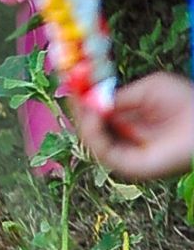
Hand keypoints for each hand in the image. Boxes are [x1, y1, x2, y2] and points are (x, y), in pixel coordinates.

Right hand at [68, 71, 193, 178]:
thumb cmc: (186, 103)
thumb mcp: (147, 91)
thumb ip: (119, 97)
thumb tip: (90, 98)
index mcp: (132, 125)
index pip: (99, 116)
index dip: (82, 100)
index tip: (69, 81)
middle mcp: (128, 142)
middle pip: (91, 130)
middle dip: (77, 109)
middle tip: (68, 87)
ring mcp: (130, 156)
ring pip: (92, 143)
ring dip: (82, 120)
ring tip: (80, 100)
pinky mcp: (135, 168)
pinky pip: (104, 153)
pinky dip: (93, 133)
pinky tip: (93, 113)